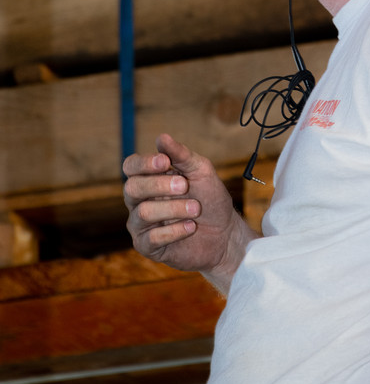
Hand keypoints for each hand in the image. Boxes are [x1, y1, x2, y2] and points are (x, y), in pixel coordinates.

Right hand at [123, 133, 246, 280]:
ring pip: (143, 212)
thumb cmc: (210, 199)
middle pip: (132, 188)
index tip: (165, 162)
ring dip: (174, 209)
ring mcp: (141, 224)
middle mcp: (139, 200)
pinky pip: (152, 238)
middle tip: (185, 186)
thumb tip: (161, 137)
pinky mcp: (147, 246)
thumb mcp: (201, 172)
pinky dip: (175, 230)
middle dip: (160, 186)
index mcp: (149, 178)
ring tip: (196, 209)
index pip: (131, 166)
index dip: (144, 163)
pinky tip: (191, 227)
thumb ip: (181, 155)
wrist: (224, 233)